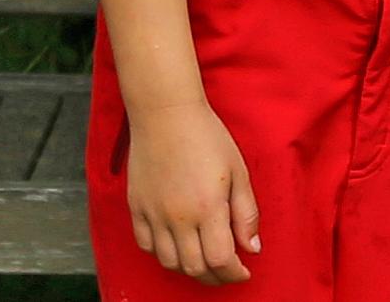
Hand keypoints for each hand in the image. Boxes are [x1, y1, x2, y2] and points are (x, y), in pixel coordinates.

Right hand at [124, 97, 259, 282]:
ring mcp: (154, 214)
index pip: (221, 260)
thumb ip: (246, 213)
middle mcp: (178, 217)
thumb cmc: (207, 137)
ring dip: (189, 268)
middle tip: (227, 271)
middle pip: (195, 267)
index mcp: (208, 207)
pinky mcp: (136, 208)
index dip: (234, 273)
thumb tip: (252, 248)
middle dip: (215, 277)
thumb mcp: (238, 171)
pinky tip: (177, 245)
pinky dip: (163, 253)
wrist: (166, 114)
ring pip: (170, 262)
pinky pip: (146, 246)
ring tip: (204, 260)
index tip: (243, 271)